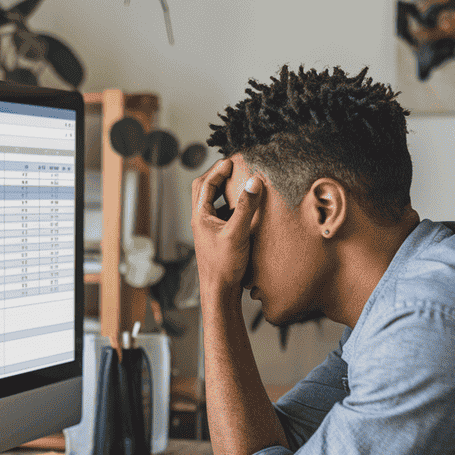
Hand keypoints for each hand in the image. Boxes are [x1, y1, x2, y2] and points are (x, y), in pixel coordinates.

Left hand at [191, 158, 261, 297]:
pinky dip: (230, 206)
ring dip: (223, 191)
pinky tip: (244, 209)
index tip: (232, 161)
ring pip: (212, 203)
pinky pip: (220, 215)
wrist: (220, 293)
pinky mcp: (216, 238)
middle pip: (203, 190)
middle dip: (217, 176)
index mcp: (200, 217)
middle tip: (232, 168)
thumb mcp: (237, 233)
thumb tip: (254, 181)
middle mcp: (201, 222)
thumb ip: (247, 206)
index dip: (218, 170)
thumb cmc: (224, 267)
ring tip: (239, 184)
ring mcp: (208, 230)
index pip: (205, 184)